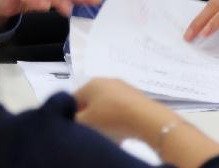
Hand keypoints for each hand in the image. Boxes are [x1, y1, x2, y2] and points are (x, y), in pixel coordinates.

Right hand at [75, 78, 218, 164]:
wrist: (147, 119)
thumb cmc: (111, 118)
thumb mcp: (86, 123)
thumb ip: (73, 121)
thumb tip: (71, 120)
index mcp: (91, 83)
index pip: (73, 100)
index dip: (72, 116)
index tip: (77, 129)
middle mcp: (106, 81)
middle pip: (91, 104)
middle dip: (90, 119)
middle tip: (92, 134)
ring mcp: (123, 88)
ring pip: (106, 108)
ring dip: (104, 122)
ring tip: (108, 137)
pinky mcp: (136, 97)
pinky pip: (121, 110)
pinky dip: (118, 121)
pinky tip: (121, 135)